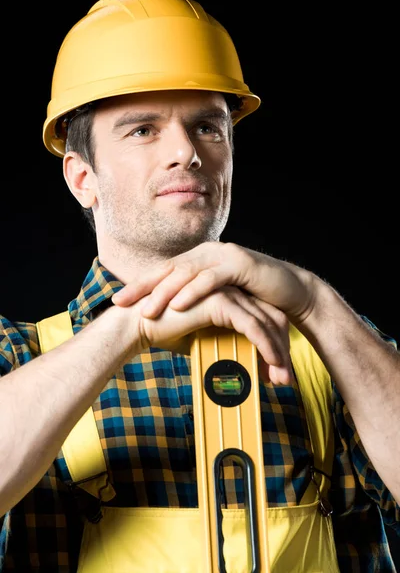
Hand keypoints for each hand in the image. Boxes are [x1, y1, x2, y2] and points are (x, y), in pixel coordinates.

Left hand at [113, 241, 316, 324]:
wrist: (290, 293)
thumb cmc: (253, 300)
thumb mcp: (220, 302)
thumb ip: (198, 306)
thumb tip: (172, 326)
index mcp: (198, 261)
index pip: (163, 273)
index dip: (140, 286)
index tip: (117, 302)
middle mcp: (207, 254)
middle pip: (168, 269)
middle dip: (142, 287)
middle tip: (120, 302)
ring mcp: (223, 255)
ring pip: (186, 272)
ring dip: (164, 291)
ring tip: (146, 309)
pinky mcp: (239, 264)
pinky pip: (211, 278)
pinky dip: (193, 291)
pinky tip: (177, 304)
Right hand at [131, 284, 292, 384]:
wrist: (139, 324)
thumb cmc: (164, 331)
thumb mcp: (201, 339)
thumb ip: (219, 343)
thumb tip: (233, 368)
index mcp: (227, 296)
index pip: (262, 317)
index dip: (272, 343)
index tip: (274, 371)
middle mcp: (231, 291)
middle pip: (271, 318)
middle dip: (281, 350)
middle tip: (285, 378)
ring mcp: (227, 294)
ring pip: (266, 323)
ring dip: (277, 352)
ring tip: (282, 377)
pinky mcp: (221, 302)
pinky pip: (253, 326)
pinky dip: (266, 346)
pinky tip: (272, 363)